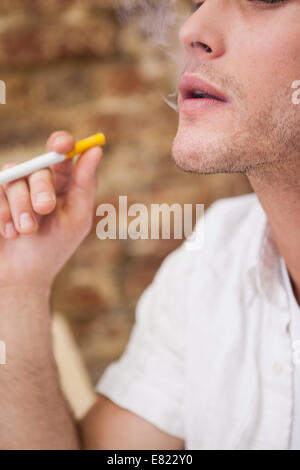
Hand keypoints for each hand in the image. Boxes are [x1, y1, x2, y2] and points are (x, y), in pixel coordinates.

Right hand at [0, 131, 102, 289]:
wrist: (20, 277)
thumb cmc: (52, 249)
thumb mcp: (76, 219)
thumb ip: (85, 185)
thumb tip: (96, 150)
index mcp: (63, 184)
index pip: (62, 153)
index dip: (62, 143)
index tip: (63, 144)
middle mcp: (37, 181)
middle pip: (40, 167)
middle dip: (42, 188)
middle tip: (45, 209)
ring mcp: (13, 188)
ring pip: (15, 177)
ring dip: (21, 206)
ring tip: (26, 231)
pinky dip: (3, 212)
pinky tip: (9, 232)